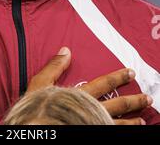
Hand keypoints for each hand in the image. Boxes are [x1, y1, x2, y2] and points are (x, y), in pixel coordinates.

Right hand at [26, 47, 152, 124]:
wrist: (36, 128)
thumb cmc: (36, 108)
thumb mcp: (40, 84)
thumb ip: (54, 67)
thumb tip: (66, 50)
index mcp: (80, 96)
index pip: (103, 84)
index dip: (117, 77)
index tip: (131, 73)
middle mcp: (90, 111)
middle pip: (117, 105)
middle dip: (133, 101)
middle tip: (147, 97)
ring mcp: (92, 125)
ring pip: (117, 124)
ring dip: (131, 121)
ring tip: (142, 120)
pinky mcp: (91, 134)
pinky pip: (110, 133)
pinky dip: (121, 132)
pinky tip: (128, 132)